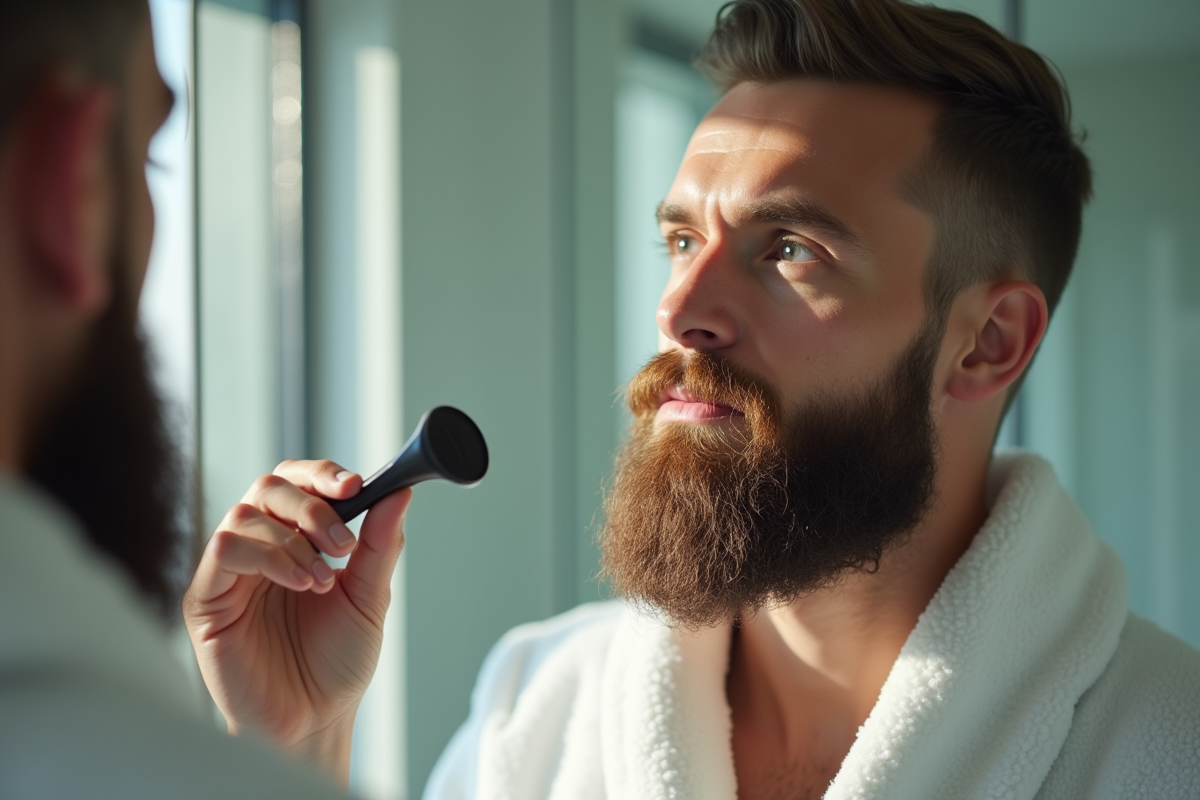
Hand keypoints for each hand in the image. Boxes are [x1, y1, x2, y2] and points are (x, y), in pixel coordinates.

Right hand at [182, 459, 410, 783]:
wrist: (316, 720)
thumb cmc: (336, 662)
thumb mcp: (369, 596)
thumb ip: (380, 544)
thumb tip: (399, 492)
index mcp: (294, 539)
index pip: (297, 482)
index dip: (323, 475)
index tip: (358, 485)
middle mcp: (259, 547)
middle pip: (269, 486)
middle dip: (312, 505)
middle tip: (343, 541)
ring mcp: (229, 572)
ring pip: (245, 514)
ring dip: (294, 539)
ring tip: (324, 579)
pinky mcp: (206, 599)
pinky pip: (224, 550)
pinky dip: (269, 557)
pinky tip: (301, 584)